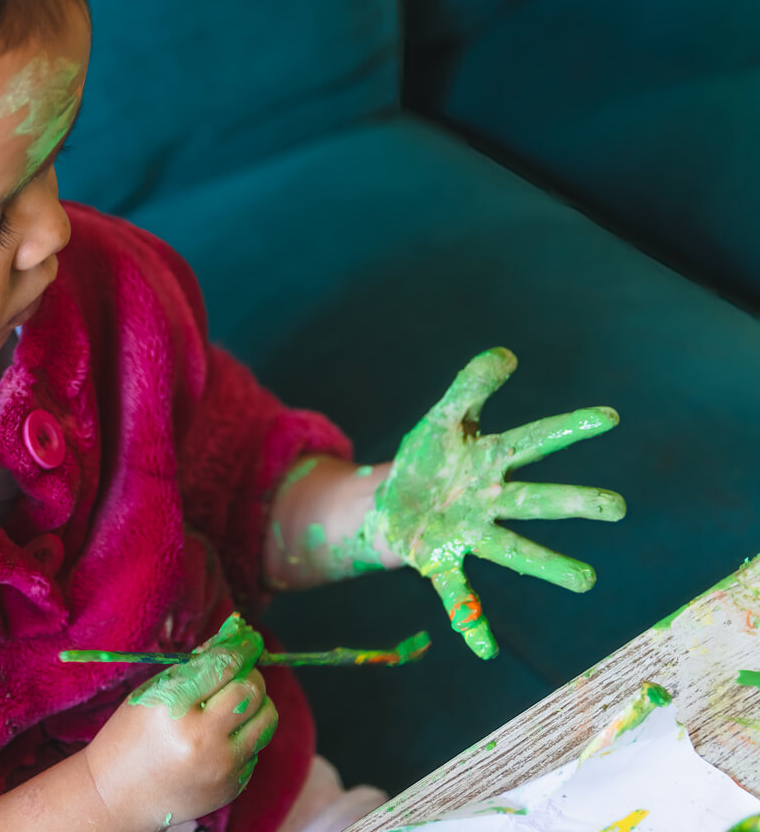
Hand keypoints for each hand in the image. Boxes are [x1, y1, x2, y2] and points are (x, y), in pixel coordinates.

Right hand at [83, 614, 278, 828]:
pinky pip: (256, 748)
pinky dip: (244, 736)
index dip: (242, 647)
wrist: (117, 796)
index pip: (224, 665)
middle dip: (250, 674)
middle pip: (251, 690)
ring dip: (257, 704)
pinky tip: (219, 740)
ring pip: (266, 718)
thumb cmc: (130, 736)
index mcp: (173, 706)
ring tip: (235, 704)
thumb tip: (233, 641)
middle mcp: (201, 738)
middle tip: (239, 673)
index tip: (250, 639)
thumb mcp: (152, 693)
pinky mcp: (232, 786)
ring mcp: (220, 766)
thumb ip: (194, 668)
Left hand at [365, 348, 624, 658]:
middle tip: (615, 507)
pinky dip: (472, 622)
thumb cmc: (428, 460)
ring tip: (585, 581)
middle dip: (571, 503)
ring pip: (511, 549)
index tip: (608, 416)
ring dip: (546, 564)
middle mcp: (488, 501)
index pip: (532, 440)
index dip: (566, 428)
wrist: (389, 502)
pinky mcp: (438, 559)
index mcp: (489, 461)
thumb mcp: (442, 418)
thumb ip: (470, 388)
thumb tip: (506, 355)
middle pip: (533, 500)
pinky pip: (457, 593)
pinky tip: (485, 650)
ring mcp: (467, 533)